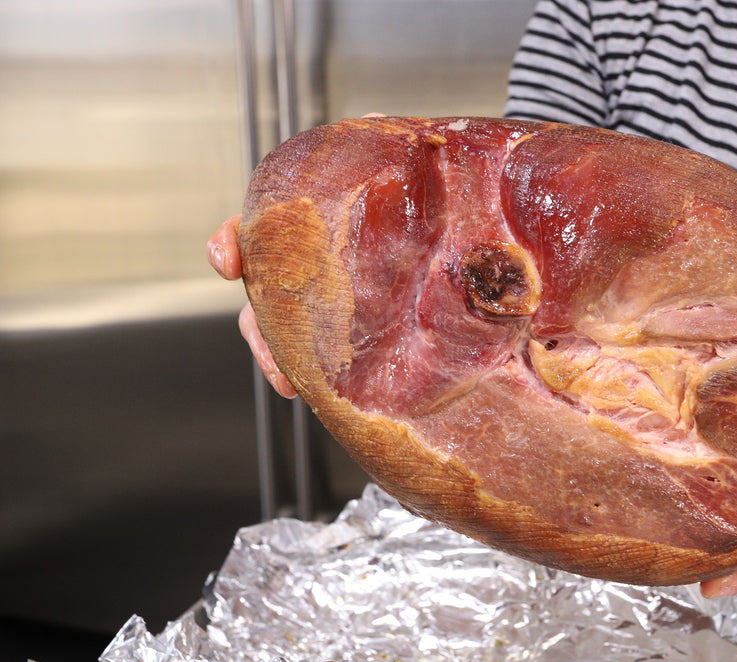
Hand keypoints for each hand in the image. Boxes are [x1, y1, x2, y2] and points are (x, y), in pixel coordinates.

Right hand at [208, 114, 387, 399]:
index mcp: (299, 220)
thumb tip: (370, 120)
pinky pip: (318, 349)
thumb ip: (374, 136)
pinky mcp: (346, 321)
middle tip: (269, 355)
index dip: (229, 242)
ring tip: (290, 385)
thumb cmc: (401, 181)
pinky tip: (319, 391)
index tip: (226, 262)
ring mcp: (319, 293)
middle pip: (260, 294)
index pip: (250, 228)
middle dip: (256, 329)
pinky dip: (313, 371)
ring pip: (281, 329)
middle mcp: (300, 260)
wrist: (436, 210)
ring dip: (278, 359)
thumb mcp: (391, 156)